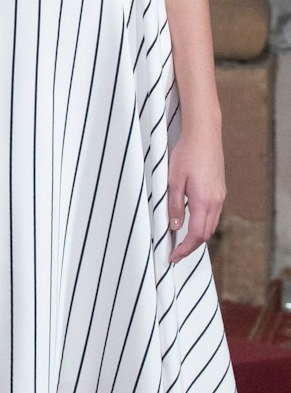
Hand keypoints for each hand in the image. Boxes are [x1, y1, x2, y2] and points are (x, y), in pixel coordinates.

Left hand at [167, 125, 225, 263]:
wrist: (204, 135)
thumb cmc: (186, 154)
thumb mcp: (173, 180)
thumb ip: (174, 205)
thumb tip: (174, 227)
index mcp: (203, 201)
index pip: (196, 235)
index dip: (185, 249)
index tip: (173, 257)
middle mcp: (216, 202)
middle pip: (206, 233)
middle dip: (191, 246)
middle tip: (175, 253)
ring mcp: (220, 196)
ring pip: (211, 225)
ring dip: (197, 236)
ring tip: (181, 241)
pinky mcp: (219, 190)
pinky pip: (213, 214)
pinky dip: (203, 224)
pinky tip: (191, 222)